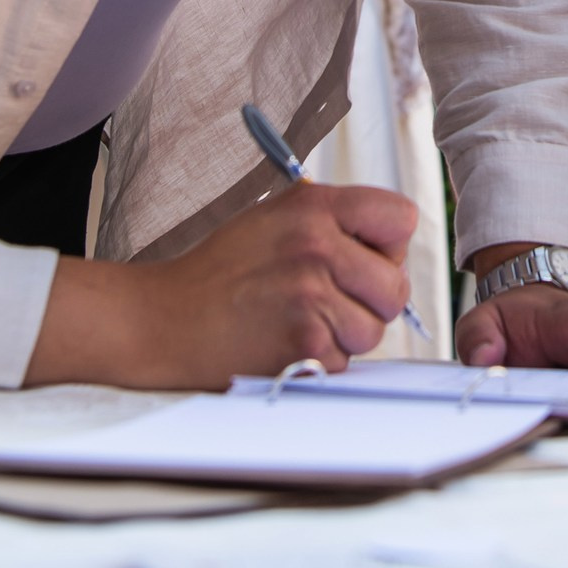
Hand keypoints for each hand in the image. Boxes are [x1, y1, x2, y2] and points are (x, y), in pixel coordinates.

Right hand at [25, 180, 416, 388]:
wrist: (166, 319)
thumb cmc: (222, 271)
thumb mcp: (276, 217)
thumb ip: (334, 219)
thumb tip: (390, 243)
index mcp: (315, 206)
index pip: (401, 218)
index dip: (387, 244)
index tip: (365, 256)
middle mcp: (317, 245)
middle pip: (396, 285)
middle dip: (371, 300)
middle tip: (331, 298)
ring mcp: (312, 296)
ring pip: (373, 330)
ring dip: (346, 335)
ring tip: (301, 320)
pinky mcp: (304, 343)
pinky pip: (344, 361)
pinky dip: (321, 360)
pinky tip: (285, 340)